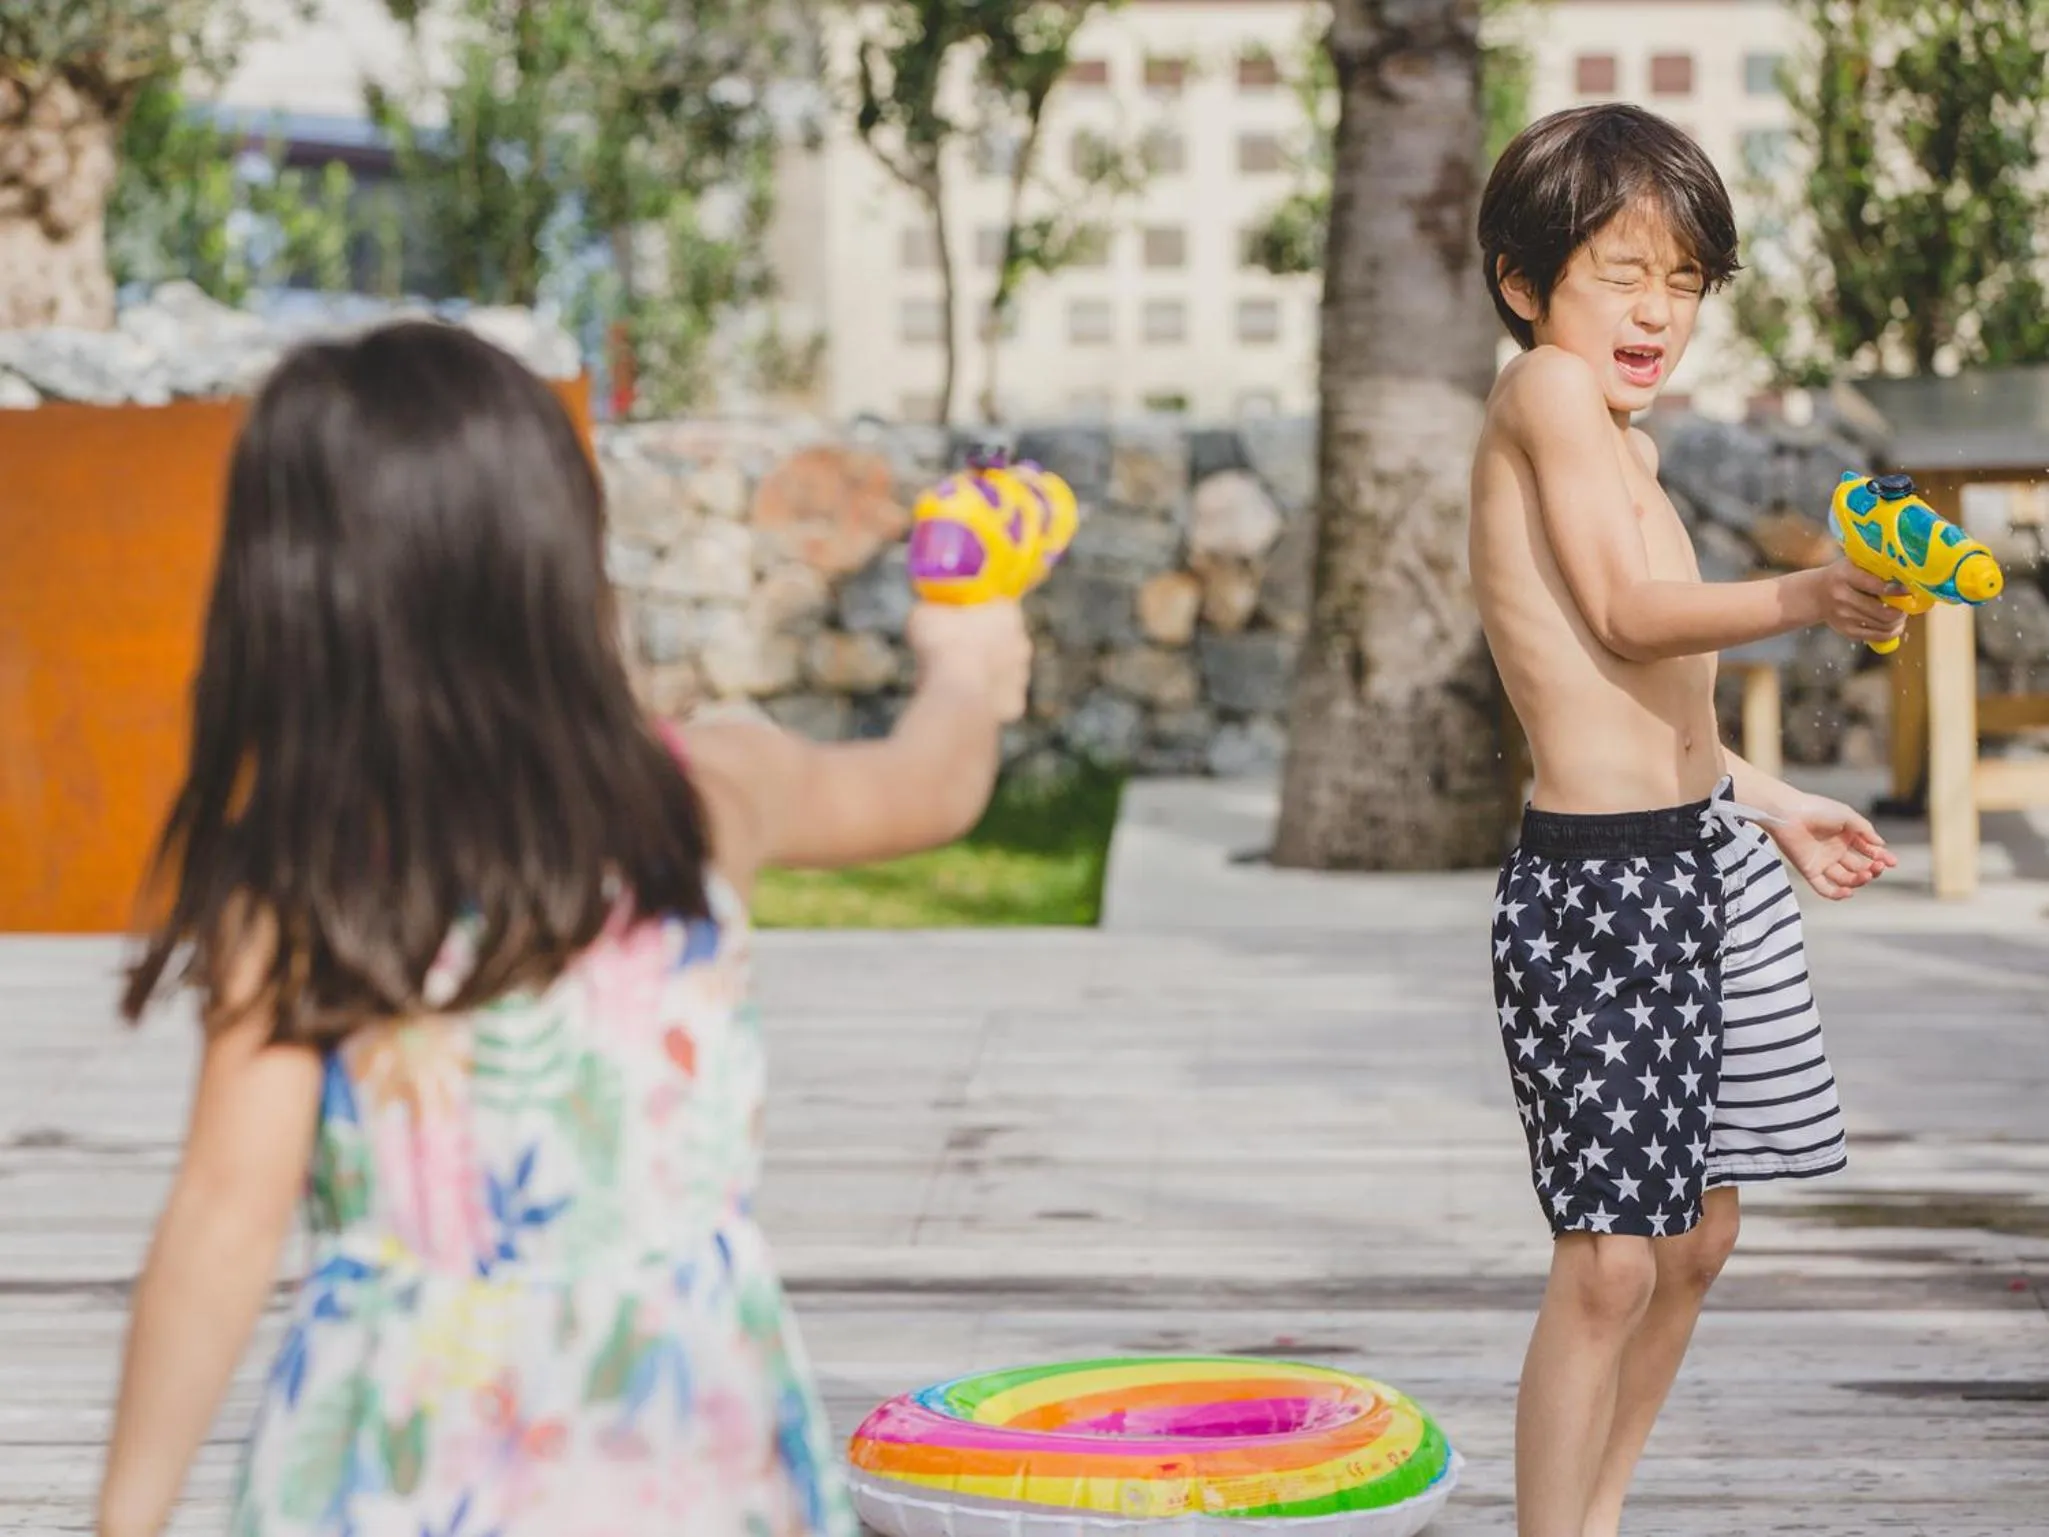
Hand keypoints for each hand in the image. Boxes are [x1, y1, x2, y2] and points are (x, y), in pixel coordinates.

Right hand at [907, 600, 1032, 724]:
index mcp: (1007, 615)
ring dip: (978, 674)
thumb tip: (924, 615)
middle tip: (948, 651)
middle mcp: (1021, 645)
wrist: (956, 696)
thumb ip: (928, 612)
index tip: (954, 620)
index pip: (996, 606)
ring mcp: (1020, 677)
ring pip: (998, 672)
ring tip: (949, 680)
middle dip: (977, 645)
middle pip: (999, 640)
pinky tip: (957, 701)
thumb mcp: (922, 616)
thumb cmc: (942, 648)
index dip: (973, 612)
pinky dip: (978, 701)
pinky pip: (994, 700)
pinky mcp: (1013, 705)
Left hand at [1766, 792, 1897, 899]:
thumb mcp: (1847, 816)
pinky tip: (1848, 892)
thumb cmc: (1816, 809)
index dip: (1881, 857)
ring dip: (1859, 880)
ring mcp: (1822, 862)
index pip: (1868, 851)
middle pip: (1859, 867)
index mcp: (1845, 836)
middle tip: (1878, 867)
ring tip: (1867, 874)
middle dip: (1872, 869)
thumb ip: (1865, 830)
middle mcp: (1835, 851)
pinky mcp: (1809, 870)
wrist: (1788, 812)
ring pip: (1845, 879)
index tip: (1893, 862)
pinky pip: (1824, 888)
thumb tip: (1881, 844)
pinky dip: (1836, 894)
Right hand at [1811, 560, 1908, 646]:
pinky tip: (1896, 625)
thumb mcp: (1853, 565)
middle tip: (1907, 605)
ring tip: (1902, 613)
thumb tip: (1906, 576)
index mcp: (1845, 576)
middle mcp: (1842, 598)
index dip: (1899, 590)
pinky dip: (1891, 632)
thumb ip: (1874, 568)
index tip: (1909, 589)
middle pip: (1884, 612)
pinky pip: (1877, 636)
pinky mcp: (1847, 631)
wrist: (1815, 594)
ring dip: (1899, 621)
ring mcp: (1844, 617)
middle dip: (1902, 610)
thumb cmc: (1843, 576)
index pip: (1878, 587)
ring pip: (1884, 625)